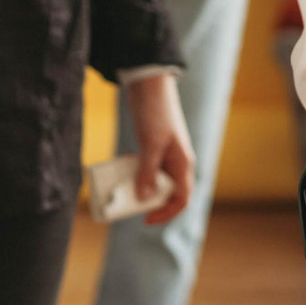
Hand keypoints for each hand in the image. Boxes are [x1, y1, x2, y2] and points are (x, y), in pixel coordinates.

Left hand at [124, 71, 194, 226]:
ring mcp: (165, 154)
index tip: (147, 219)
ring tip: (123, 191)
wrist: (149, 85)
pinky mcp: (153, 147)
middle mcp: (176, 161)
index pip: (182, 198)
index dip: (167, 213)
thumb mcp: (151, 144)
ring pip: (155, 181)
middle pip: (167, 192)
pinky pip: (146, 168)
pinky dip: (135, 172)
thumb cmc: (156, 113)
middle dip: (150, 202)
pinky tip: (123, 169)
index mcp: (183, 163)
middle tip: (130, 206)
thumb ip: (148, 172)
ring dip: (141, 188)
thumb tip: (144, 199)